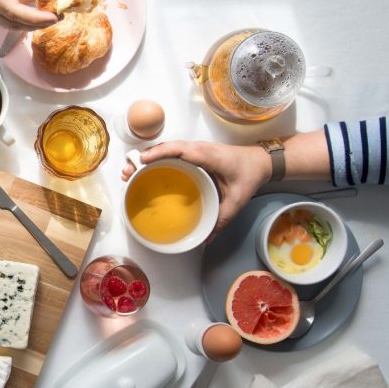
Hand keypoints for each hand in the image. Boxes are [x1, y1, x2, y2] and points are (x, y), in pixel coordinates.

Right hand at [121, 140, 270, 240]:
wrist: (261, 161)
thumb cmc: (249, 174)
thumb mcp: (238, 199)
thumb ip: (223, 218)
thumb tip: (206, 239)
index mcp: (207, 155)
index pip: (178, 149)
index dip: (158, 153)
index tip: (141, 161)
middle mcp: (197, 149)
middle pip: (164, 147)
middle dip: (142, 158)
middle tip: (127, 173)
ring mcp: (194, 150)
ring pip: (165, 149)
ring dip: (145, 158)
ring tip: (130, 172)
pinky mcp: (193, 154)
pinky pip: (170, 153)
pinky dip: (154, 159)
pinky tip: (145, 171)